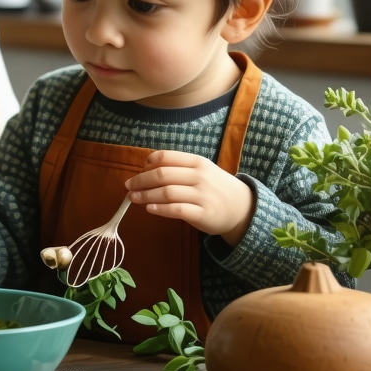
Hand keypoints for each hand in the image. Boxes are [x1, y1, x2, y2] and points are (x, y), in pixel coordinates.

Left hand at [124, 150, 254, 245]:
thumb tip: (147, 166)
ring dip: (145, 195)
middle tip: (128, 186)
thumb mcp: (202, 170)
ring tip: (133, 198)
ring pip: (167, 192)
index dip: (149, 163)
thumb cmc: (215, 187)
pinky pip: (176, 210)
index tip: (140, 169)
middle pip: (163, 175)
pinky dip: (160, 209)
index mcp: (198, 162)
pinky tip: (149, 208)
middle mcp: (200, 177)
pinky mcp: (203, 214)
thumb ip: (179, 167)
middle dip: (141, 180)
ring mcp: (202, 195)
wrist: (242, 208)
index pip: (168, 157)